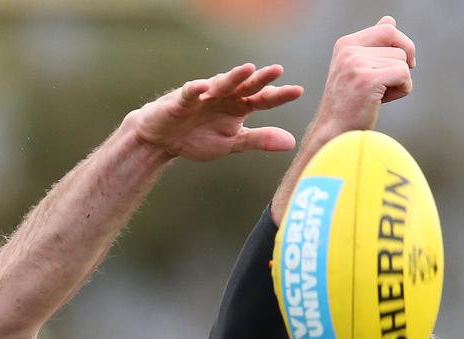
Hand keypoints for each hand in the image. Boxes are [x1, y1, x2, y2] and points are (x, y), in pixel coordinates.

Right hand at [129, 63, 302, 161]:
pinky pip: (190, 93)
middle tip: (277, 70)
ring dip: (234, 77)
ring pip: (221, 84)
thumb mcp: (233, 143)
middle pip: (245, 86)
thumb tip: (292, 142)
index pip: (263, 99)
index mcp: (239, 106)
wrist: (164, 140)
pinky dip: (196, 90)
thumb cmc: (199, 138)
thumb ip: (259, 139)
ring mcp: (204, 96)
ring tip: (247, 70)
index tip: (298, 91)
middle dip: (261, 78)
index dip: (279, 95)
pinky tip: (203, 87)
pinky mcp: (182, 101)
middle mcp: (225, 96)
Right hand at [312, 15, 415, 141]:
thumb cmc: (348, 106)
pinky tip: (383, 102)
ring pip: (402, 62)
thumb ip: (373, 46)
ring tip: (376, 98)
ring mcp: (356, 65)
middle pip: (398, 46)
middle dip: (400, 66)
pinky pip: (404, 75)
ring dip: (398, 82)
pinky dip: (402, 90)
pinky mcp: (367, 80)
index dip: (401, 46)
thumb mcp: (357, 70)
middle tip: (385, 86)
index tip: (400, 64)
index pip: (388, 29)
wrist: (334, 135)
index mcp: (345, 45)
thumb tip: (389, 20)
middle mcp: (349, 51)